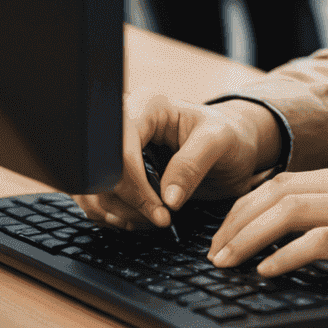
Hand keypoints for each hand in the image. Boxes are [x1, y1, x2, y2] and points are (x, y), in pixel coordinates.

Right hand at [73, 91, 270, 230]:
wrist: (233, 148)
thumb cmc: (230, 136)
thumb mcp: (221, 141)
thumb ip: (194, 164)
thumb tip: (167, 199)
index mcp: (148, 106)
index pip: (121, 149)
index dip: (134, 185)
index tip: (162, 210)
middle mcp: (126, 126)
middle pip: (100, 172)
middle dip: (128, 203)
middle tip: (160, 219)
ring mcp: (118, 150)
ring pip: (94, 190)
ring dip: (120, 214)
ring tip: (154, 220)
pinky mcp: (116, 173)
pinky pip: (98, 200)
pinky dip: (116, 217)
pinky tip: (141, 218)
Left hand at [206, 161, 327, 294]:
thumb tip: (315, 236)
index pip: (288, 180)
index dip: (247, 204)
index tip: (224, 232)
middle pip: (277, 189)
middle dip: (235, 219)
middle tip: (212, 252)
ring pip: (289, 208)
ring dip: (248, 235)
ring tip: (225, 263)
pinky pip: (320, 239)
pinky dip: (285, 253)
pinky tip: (268, 271)